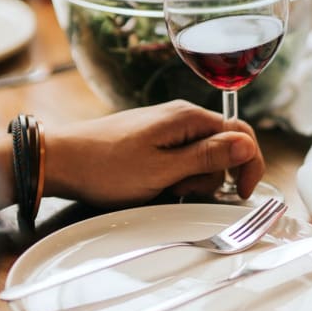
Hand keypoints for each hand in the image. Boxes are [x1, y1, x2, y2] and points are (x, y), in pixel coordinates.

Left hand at [43, 101, 266, 206]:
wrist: (62, 161)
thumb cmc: (105, 167)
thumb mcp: (163, 170)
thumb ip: (208, 158)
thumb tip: (247, 146)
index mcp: (188, 118)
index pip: (241, 134)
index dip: (249, 165)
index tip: (244, 193)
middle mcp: (181, 117)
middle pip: (223, 148)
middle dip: (212, 176)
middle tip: (182, 190)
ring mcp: (167, 128)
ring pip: (202, 157)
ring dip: (191, 179)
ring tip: (162, 188)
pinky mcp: (155, 139)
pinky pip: (181, 159)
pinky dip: (177, 176)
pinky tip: (157, 185)